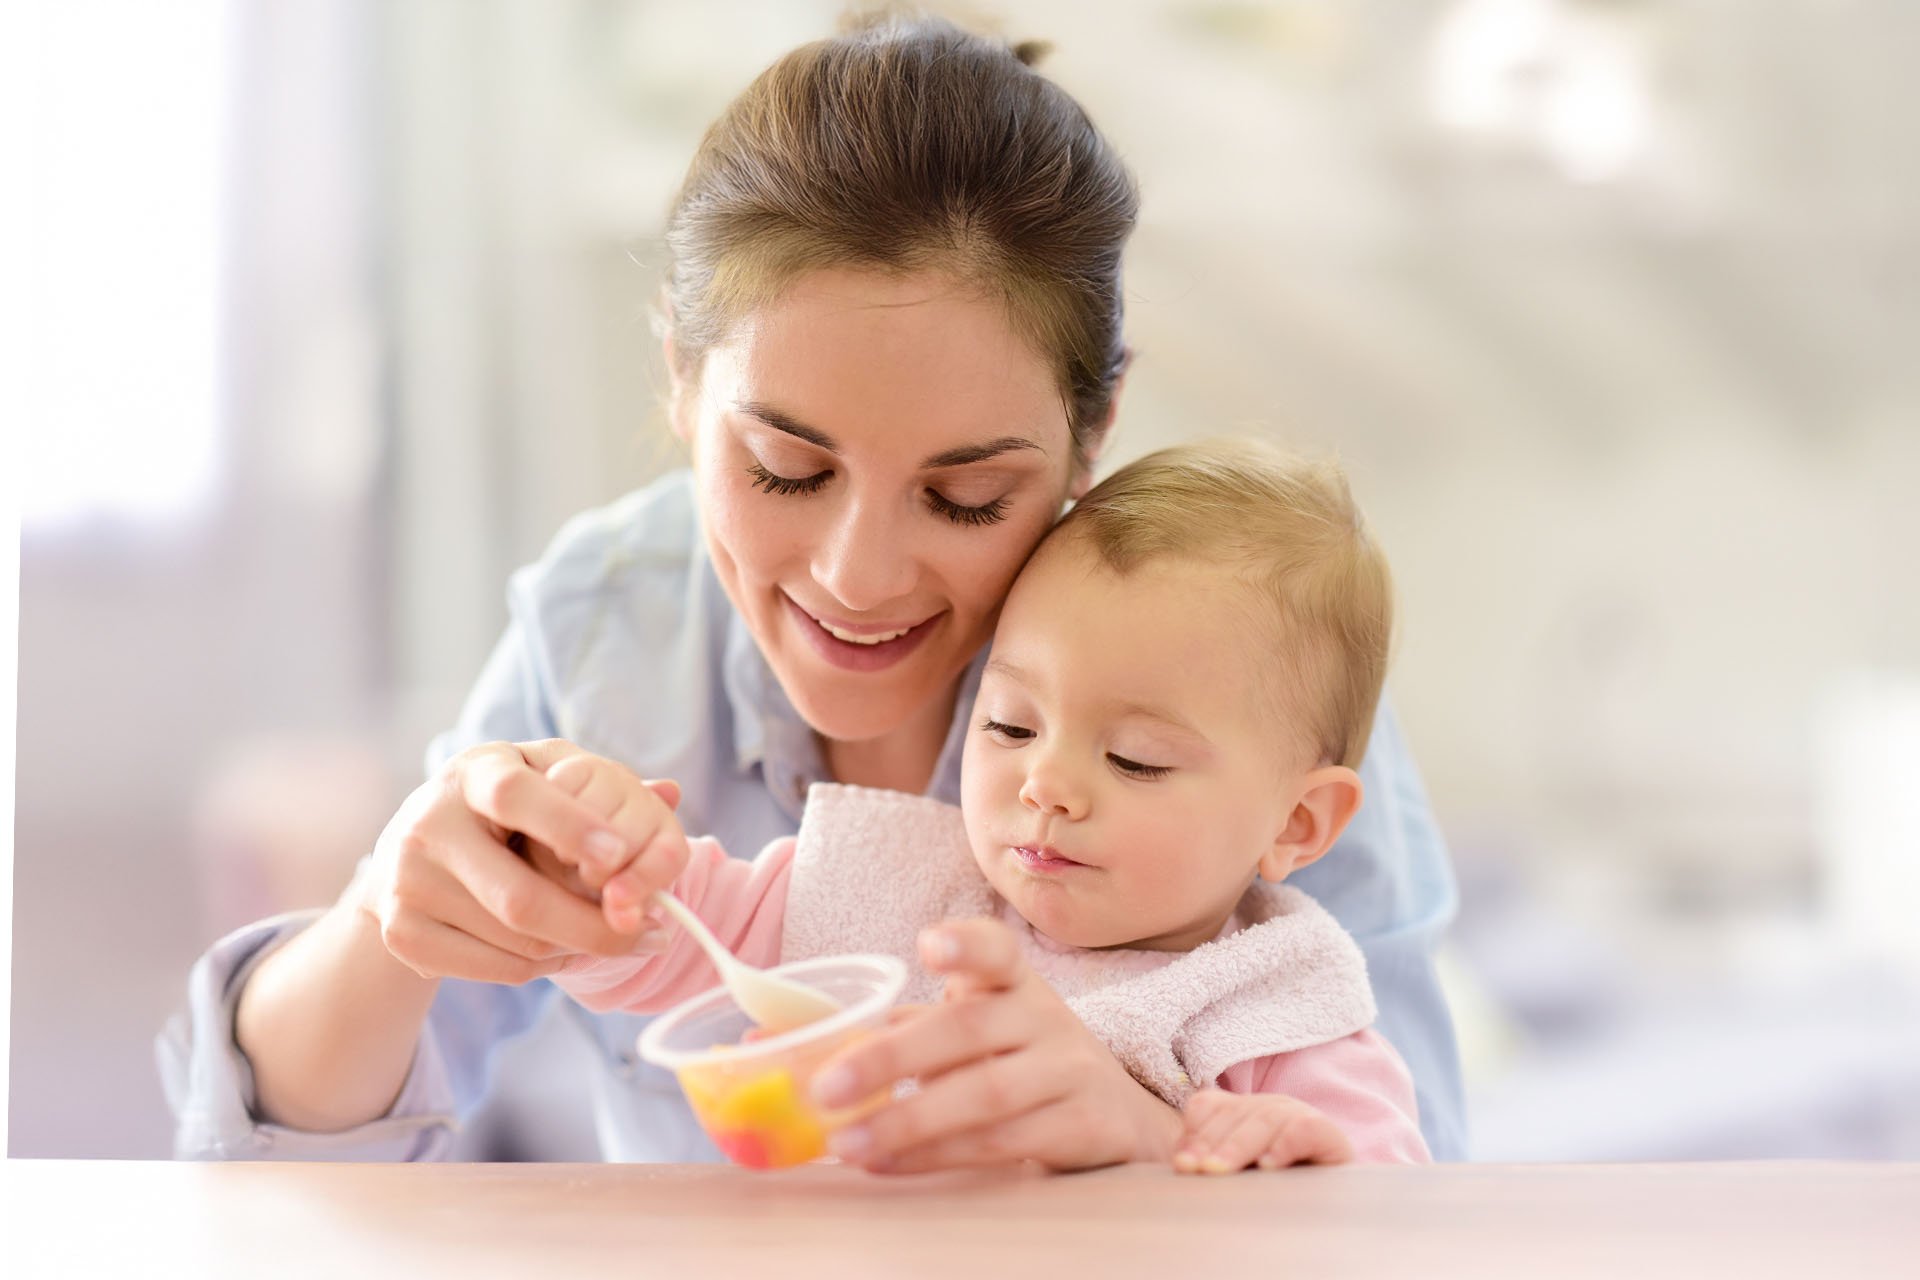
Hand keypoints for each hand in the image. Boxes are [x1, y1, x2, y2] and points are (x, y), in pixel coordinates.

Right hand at [359, 739, 676, 984]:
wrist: (407, 858)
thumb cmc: (500, 811)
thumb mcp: (542, 778)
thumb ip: (600, 785)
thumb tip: (672, 791)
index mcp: (471, 774)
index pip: (514, 795)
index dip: (568, 825)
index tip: (618, 855)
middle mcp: (426, 824)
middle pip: (520, 897)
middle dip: (595, 924)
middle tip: (653, 933)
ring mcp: (406, 883)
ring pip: (516, 940)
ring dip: (575, 947)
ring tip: (603, 934)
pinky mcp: (401, 932)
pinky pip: (498, 968)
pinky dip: (544, 967)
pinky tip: (561, 948)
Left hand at [810, 916, 1182, 1173]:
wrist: (1114, 1115)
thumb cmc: (1015, 1060)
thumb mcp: (969, 1029)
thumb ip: (888, 1030)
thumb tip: (769, 1041)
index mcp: (1013, 981)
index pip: (996, 948)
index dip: (964, 943)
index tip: (928, 944)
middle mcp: (1044, 1017)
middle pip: (969, 1029)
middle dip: (893, 1058)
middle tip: (825, 1087)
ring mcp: (1068, 1070)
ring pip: (985, 1094)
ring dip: (908, 1121)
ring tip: (845, 1143)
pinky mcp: (1079, 1125)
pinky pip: (1001, 1143)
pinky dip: (937, 1155)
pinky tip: (888, 1163)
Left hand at [1172, 1089, 1353, 1173]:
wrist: (1335, 1203)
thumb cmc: (1279, 1190)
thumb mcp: (1240, 1173)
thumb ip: (1210, 1162)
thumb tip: (1180, 1163)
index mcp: (1242, 1111)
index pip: (1209, 1107)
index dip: (1194, 1132)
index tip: (1181, 1164)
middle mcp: (1269, 1107)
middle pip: (1235, 1113)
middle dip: (1210, 1142)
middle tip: (1197, 1169)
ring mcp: (1298, 1115)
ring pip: (1264, 1120)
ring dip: (1238, 1146)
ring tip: (1220, 1171)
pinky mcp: (1328, 1133)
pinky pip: (1303, 1130)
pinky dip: (1283, 1145)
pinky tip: (1268, 1167)